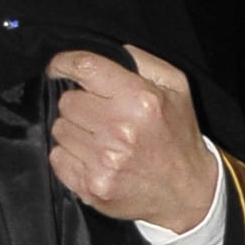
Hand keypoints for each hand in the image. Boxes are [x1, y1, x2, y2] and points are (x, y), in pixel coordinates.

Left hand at [45, 47, 217, 232]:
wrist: (188, 192)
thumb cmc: (178, 136)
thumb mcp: (177, 88)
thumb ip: (143, 61)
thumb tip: (110, 51)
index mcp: (141, 100)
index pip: (86, 68)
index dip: (64, 63)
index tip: (58, 67)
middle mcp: (121, 130)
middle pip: (67, 101)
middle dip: (80, 104)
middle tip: (101, 115)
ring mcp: (105, 161)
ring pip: (60, 129)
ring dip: (75, 131)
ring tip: (100, 139)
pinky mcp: (92, 186)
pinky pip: (57, 157)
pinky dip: (70, 156)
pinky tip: (93, 158)